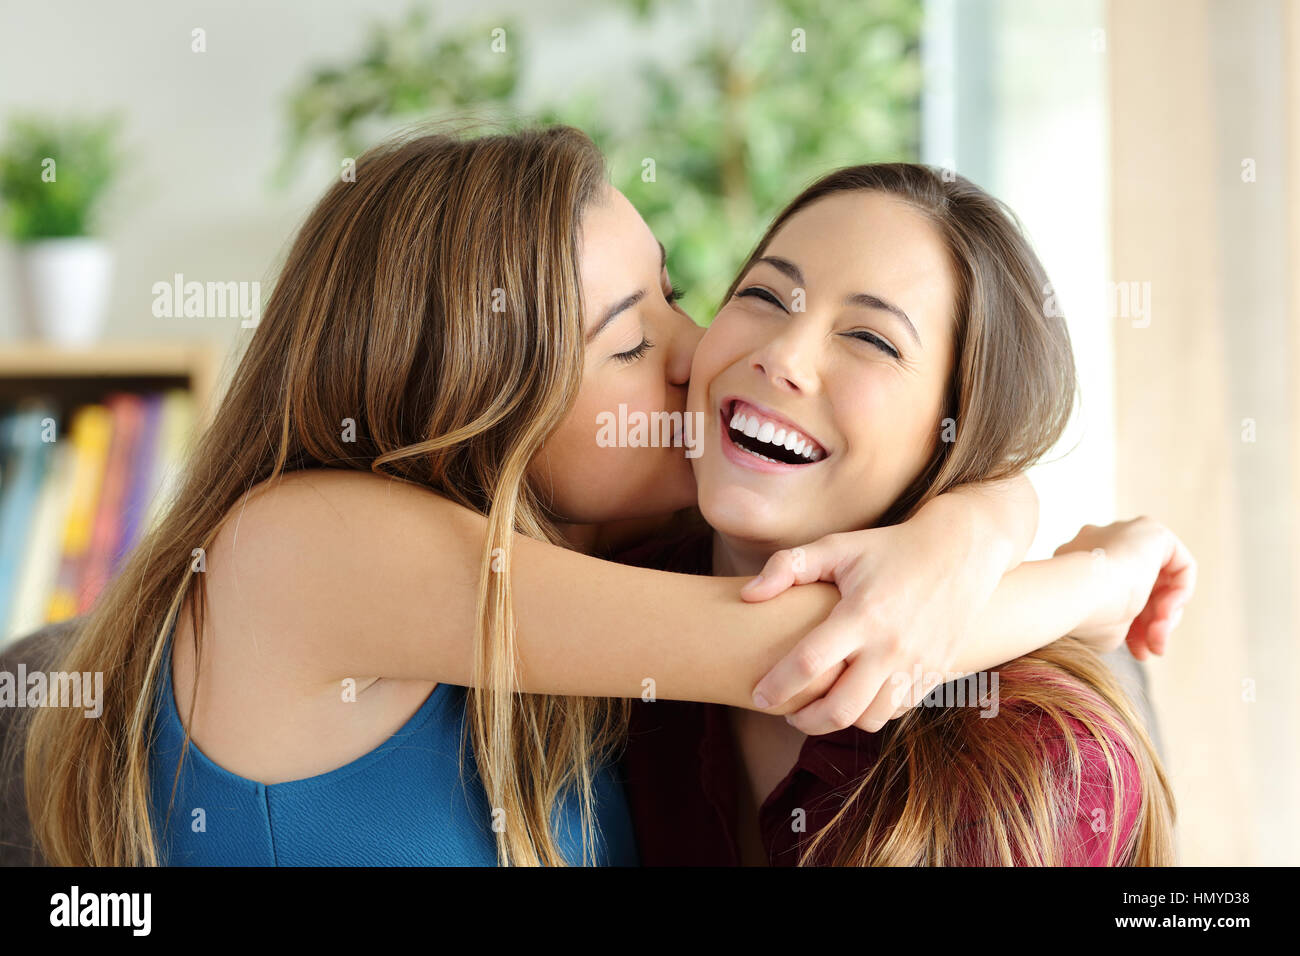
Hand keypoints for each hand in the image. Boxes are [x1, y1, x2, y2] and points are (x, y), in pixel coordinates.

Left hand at [740, 504, 1007, 735]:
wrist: (960, 552)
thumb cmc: (888, 548)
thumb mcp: (837, 547)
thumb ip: (788, 567)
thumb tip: (749, 596)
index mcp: (861, 614)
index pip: (809, 664)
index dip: (777, 687)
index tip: (759, 696)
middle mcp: (891, 646)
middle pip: (839, 709)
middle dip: (805, 721)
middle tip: (787, 714)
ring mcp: (917, 664)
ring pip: (870, 719)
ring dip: (838, 721)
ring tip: (819, 708)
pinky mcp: (935, 673)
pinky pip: (897, 711)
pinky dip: (871, 712)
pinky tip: (855, 696)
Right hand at [1052, 517, 1196, 659]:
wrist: (1075, 592)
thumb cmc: (1082, 615)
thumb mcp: (1104, 626)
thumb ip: (1121, 622)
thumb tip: (1139, 634)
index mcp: (1077, 562)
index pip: (1117, 594)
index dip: (1133, 628)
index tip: (1136, 653)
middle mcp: (1099, 542)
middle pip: (1141, 588)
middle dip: (1150, 624)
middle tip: (1150, 651)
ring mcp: (1124, 533)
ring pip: (1159, 580)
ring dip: (1163, 616)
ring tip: (1156, 641)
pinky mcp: (1150, 530)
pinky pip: (1178, 564)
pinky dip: (1179, 592)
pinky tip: (1164, 612)